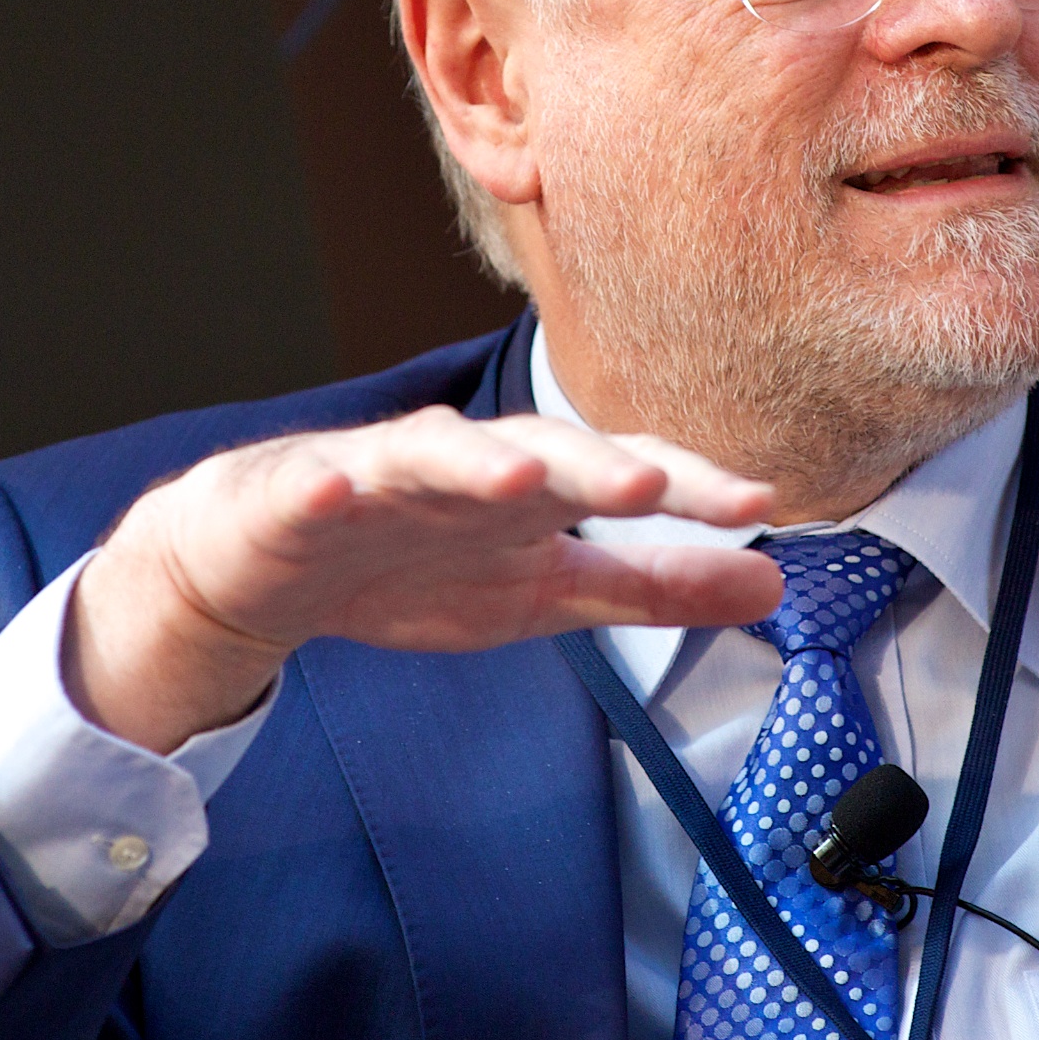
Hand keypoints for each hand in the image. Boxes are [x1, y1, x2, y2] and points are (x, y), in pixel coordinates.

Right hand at [65, 407, 782, 751]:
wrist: (264, 564)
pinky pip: (311, 485)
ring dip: (475, 460)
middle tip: (646, 489)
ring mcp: (380, 473)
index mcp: (532, 491)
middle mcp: (467, 465)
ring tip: (516, 477)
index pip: (620, 474)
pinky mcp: (296, 494)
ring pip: (431, 452)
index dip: (687, 487)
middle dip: (591, 466)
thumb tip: (773, 580)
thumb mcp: (545, 589)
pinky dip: (325, 484)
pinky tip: (337, 488)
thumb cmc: (412, 561)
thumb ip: (653, 585)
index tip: (756, 507)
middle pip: (538, 450)